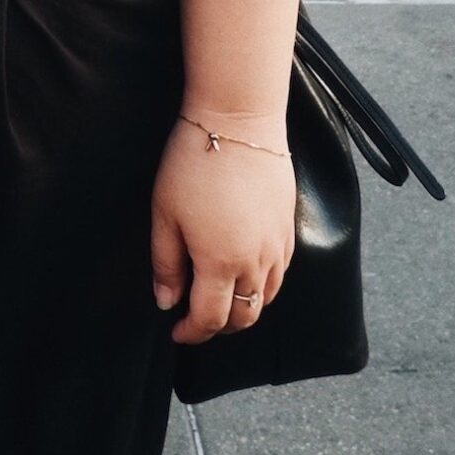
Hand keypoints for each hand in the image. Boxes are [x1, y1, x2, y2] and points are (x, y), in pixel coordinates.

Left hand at [150, 110, 295, 346]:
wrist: (239, 121)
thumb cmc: (195, 162)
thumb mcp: (165, 213)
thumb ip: (166, 263)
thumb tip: (166, 301)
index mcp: (220, 263)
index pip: (209, 319)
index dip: (192, 333)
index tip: (177, 332)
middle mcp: (256, 263)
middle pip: (243, 317)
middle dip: (218, 327)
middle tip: (196, 320)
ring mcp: (277, 246)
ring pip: (266, 299)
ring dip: (243, 309)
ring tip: (220, 300)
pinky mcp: (289, 227)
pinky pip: (281, 274)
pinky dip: (264, 286)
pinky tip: (246, 274)